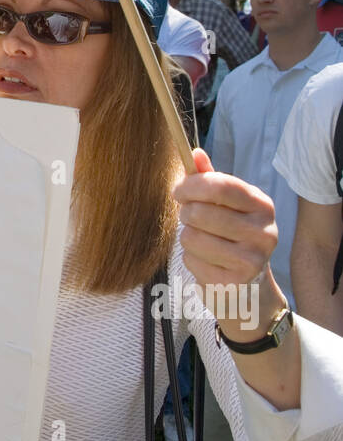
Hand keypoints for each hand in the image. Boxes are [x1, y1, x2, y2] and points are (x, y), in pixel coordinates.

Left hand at [173, 147, 284, 330]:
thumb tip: (195, 153)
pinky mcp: (234, 283)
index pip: (222, 186)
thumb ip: (210, 179)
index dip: (192, 185)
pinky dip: (191, 259)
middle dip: (186, 214)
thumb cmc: (232, 235)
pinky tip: (206, 262)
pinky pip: (192, 261)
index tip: (177, 191)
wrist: (248, 287)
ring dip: (187, 238)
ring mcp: (252, 260)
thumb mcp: (226, 206)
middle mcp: (263, 232)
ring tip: (201, 241)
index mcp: (262, 205)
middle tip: (188, 218)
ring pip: (192, 237)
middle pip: (202, 212)